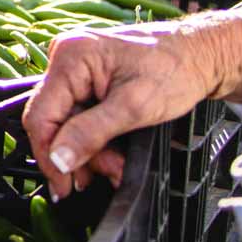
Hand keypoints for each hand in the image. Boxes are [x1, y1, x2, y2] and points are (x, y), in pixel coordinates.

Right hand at [23, 17, 241, 200]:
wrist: (201, 55)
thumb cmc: (176, 71)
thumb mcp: (134, 108)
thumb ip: (91, 133)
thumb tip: (57, 160)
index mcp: (71, 57)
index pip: (40, 114)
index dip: (49, 154)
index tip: (63, 186)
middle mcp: (65, 58)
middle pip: (54, 120)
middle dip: (79, 153)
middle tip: (107, 175)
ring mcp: (76, 68)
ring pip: (68, 122)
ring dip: (91, 150)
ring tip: (118, 167)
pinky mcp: (87, 79)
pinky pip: (80, 114)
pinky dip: (96, 137)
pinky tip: (115, 152)